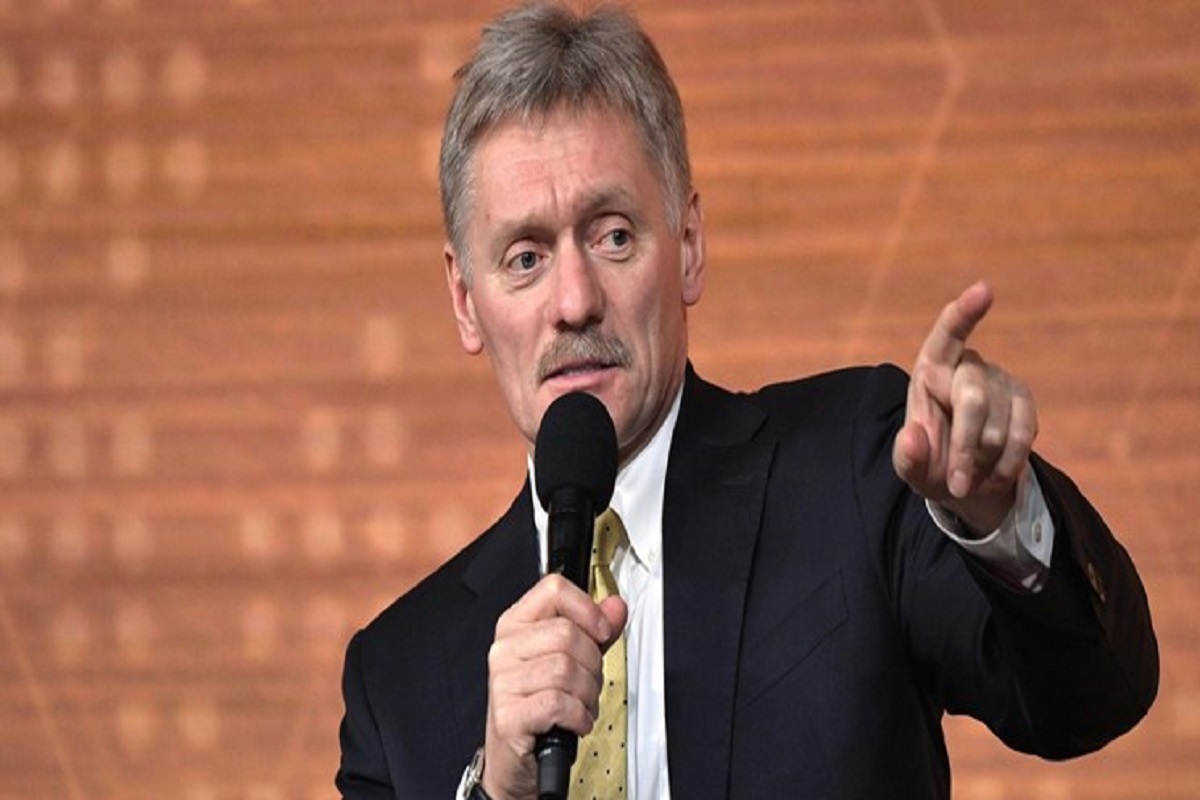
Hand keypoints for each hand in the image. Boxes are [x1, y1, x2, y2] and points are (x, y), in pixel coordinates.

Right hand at [481, 574, 626, 799]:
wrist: (514, 757)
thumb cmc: (540, 705)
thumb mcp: (570, 660)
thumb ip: (595, 632)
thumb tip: (615, 607)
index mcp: (516, 624)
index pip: (553, 590)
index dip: (587, 609)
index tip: (600, 631)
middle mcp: (505, 648)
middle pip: (567, 634)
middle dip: (592, 664)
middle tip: (587, 682)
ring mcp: (503, 682)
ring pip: (566, 669)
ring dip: (587, 694)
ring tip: (579, 705)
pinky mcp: (508, 715)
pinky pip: (560, 703)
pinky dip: (578, 716)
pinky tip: (573, 722)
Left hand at [892, 281, 1037, 534]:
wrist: (967, 479)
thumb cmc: (929, 462)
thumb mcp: (910, 466)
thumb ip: (906, 456)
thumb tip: (912, 436)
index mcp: (930, 369)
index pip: (947, 334)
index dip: (964, 312)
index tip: (985, 290)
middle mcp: (967, 366)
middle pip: (972, 398)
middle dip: (964, 447)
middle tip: (956, 484)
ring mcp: (1000, 381)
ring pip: (998, 424)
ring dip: (984, 460)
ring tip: (970, 476)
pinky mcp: (1024, 401)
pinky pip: (1024, 433)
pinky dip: (1008, 462)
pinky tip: (996, 475)